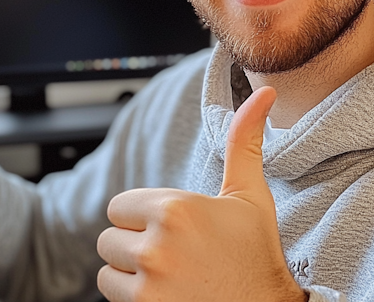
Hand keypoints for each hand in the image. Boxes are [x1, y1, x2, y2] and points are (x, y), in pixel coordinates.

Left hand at [97, 86, 305, 301]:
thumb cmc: (256, 254)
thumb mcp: (250, 195)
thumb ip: (244, 141)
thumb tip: (266, 92)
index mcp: (176, 209)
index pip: (119, 206)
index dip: (141, 216)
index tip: (169, 227)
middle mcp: (157, 247)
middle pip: (109, 239)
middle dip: (133, 243)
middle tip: (170, 253)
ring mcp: (148, 288)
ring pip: (107, 272)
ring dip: (130, 273)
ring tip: (168, 275)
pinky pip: (112, 299)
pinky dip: (133, 299)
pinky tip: (167, 296)